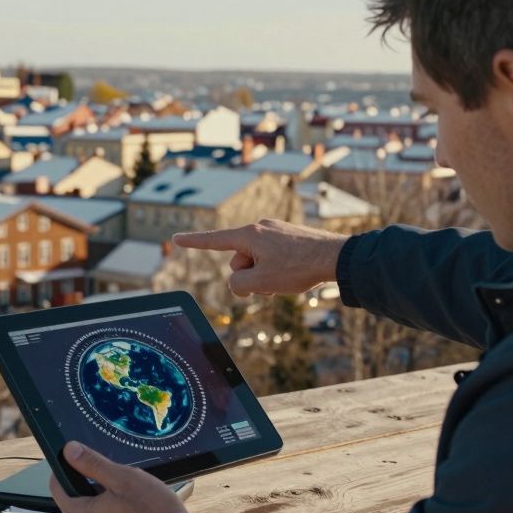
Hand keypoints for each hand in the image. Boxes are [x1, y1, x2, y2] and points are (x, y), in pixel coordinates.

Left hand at [49, 441, 188, 512]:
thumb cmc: (152, 512)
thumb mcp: (122, 478)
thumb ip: (92, 464)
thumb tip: (69, 451)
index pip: (56, 486)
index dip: (66, 467)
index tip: (83, 457)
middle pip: (76, 497)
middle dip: (92, 481)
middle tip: (116, 473)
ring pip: (92, 508)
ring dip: (106, 494)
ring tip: (130, 489)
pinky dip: (115, 508)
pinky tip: (135, 503)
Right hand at [172, 219, 348, 296]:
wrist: (336, 257)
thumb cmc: (298, 268)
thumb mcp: (260, 282)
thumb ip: (238, 284)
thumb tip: (238, 281)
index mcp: (249, 235)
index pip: (213, 240)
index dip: (192, 242)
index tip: (176, 239)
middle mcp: (260, 228)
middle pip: (238, 260)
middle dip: (248, 276)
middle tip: (269, 284)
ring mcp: (276, 231)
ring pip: (256, 261)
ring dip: (264, 275)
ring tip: (285, 279)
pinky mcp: (289, 237)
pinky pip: (272, 257)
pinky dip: (276, 270)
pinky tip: (293, 274)